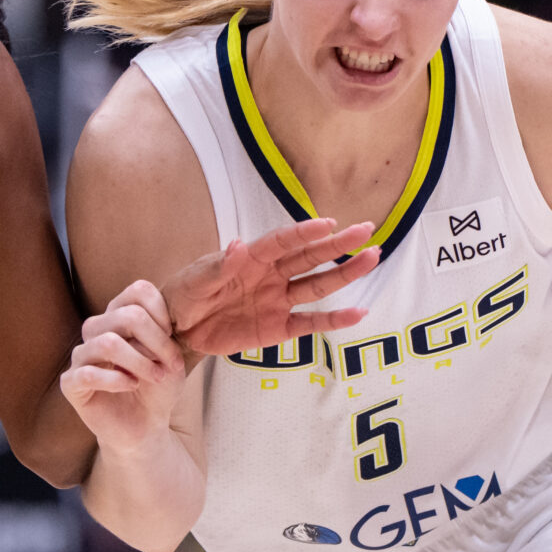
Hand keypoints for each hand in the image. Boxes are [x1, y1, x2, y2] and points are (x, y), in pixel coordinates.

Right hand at [59, 282, 184, 450]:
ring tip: (156, 377)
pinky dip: (116, 380)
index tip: (173, 339)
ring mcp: (81, 356)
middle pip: (127, 315)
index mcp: (119, 315)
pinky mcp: (71, 383)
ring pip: (108, 343)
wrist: (145, 426)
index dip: (162, 314)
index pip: (138, 291)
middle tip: (171, 366)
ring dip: (140, 362)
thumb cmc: (158, 388)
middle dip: (157, 342)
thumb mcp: (170, 357)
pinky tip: (131, 386)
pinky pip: (88, 374)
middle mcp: (96, 330)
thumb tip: (150, 322)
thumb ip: (162, 334)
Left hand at [160, 218, 377, 356]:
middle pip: (309, 257)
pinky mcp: (279, 328)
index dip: (304, 232)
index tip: (329, 223)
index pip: (282, 242)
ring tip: (372, 258)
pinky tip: (358, 313)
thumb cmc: (186, 294)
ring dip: (345, 273)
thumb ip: (219, 267)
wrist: (179, 329)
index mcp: (251, 258)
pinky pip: (311, 323)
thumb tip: (238, 246)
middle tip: (366, 230)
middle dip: (338, 244)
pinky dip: (334, 319)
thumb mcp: (196, 280)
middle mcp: (271, 275)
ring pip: (317, 285)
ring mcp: (278, 301)